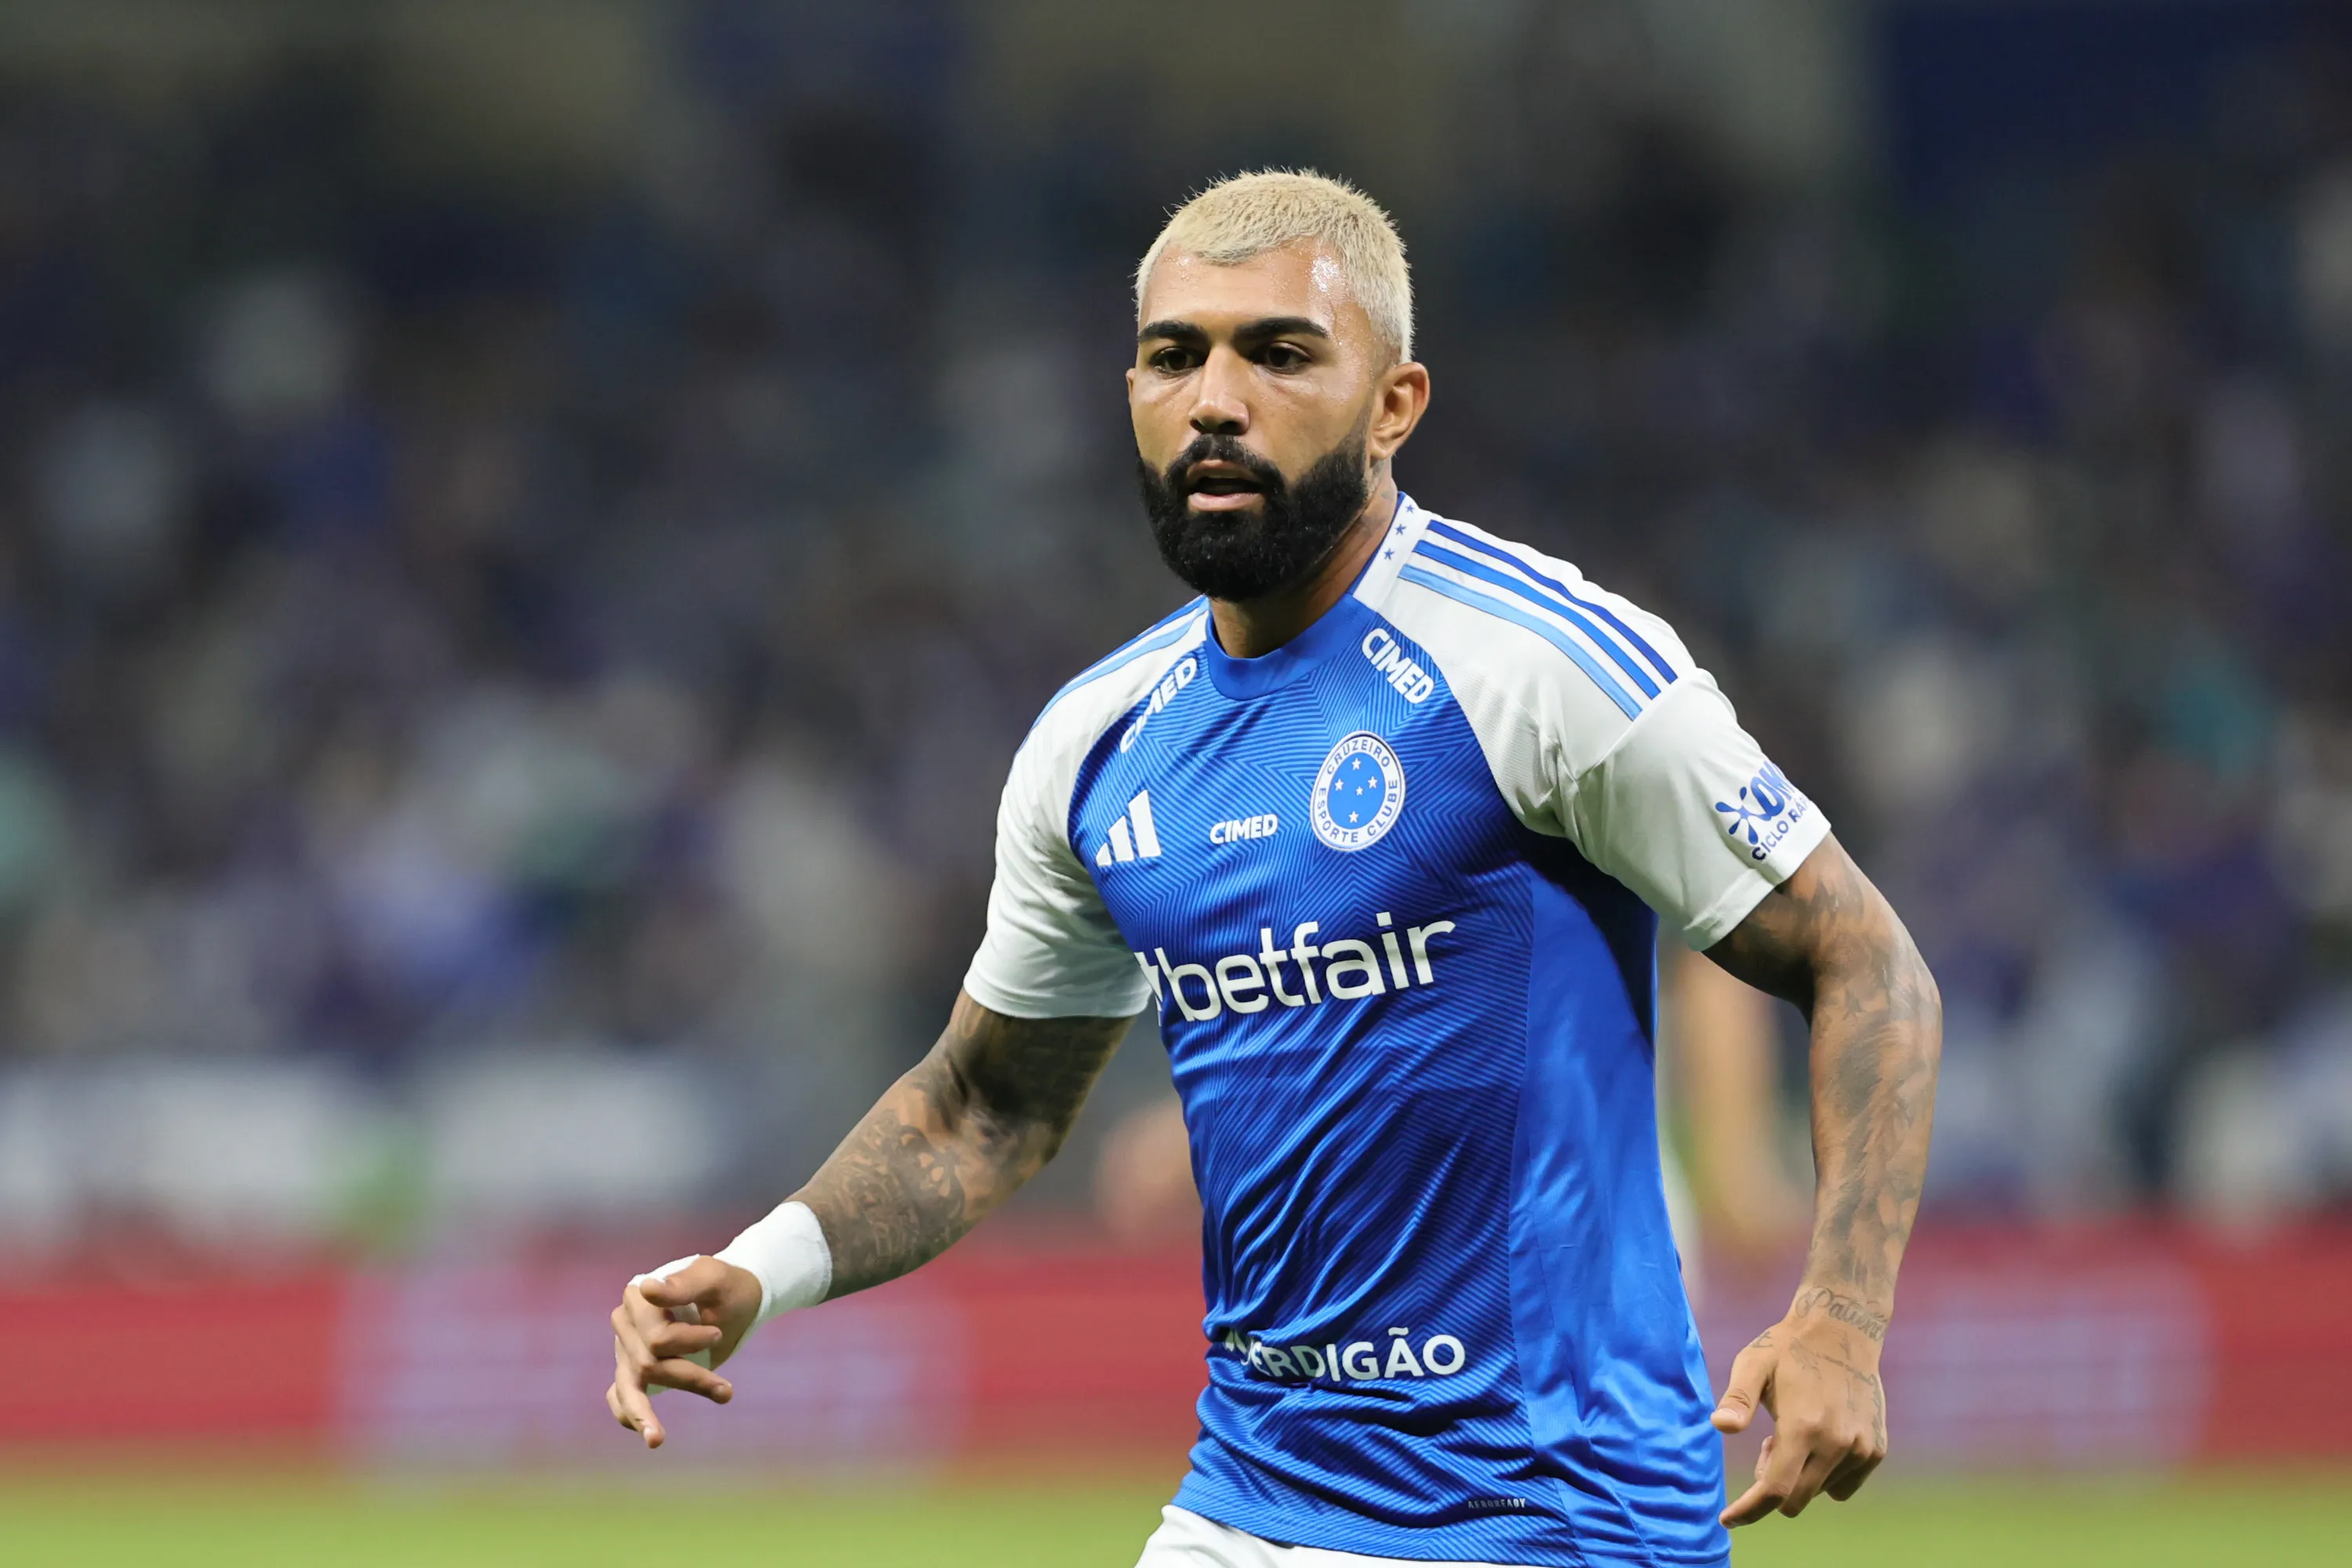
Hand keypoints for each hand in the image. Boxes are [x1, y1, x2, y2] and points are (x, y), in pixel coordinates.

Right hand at [606, 1255, 762, 1448]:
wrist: (738, 1300)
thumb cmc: (728, 1287)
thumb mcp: (714, 1278)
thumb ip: (683, 1285)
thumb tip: (646, 1288)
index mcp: (638, 1296)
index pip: (656, 1337)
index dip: (689, 1341)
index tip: (717, 1334)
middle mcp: (625, 1323)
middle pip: (649, 1365)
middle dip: (690, 1378)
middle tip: (727, 1392)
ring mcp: (626, 1349)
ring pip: (629, 1388)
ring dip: (648, 1414)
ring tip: (658, 1439)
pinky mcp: (633, 1370)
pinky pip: (618, 1397)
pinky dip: (628, 1416)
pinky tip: (648, 1434)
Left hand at [1710, 1287, 1888, 1525]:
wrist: (1844, 1329)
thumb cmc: (1788, 1347)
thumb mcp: (1753, 1364)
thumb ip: (1737, 1398)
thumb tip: (1719, 1426)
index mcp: (1803, 1427)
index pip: (1775, 1491)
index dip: (1749, 1510)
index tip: (1728, 1519)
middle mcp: (1837, 1444)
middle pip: (1796, 1499)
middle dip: (1774, 1484)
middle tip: (1769, 1443)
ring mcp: (1861, 1448)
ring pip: (1820, 1491)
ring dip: (1802, 1474)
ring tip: (1798, 1430)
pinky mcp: (1876, 1449)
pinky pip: (1845, 1485)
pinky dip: (1827, 1473)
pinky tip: (1821, 1437)